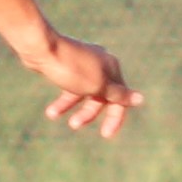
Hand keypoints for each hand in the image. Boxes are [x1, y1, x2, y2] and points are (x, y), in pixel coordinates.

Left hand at [22, 29, 143, 136]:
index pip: (120, 98)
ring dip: (71, 107)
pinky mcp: (67, 66)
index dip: (115, 117)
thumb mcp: (98, 86)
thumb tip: (140, 99)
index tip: (106, 134)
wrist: (41, 47)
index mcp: (112, 68)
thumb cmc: (71, 68)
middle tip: (74, 125)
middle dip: (88, 113)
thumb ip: (119, 95)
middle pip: (102, 97)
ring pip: (84, 93)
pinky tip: (52, 111)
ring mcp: (84, 65)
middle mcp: (101, 65)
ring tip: (52, 114)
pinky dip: (62, 100)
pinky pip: (70, 88)